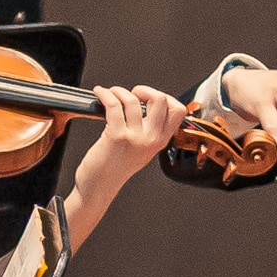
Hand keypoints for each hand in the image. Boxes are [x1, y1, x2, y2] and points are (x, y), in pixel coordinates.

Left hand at [65, 84, 187, 241]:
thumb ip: (149, 131)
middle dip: (144, 90)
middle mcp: (151, 139)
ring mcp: (135, 138)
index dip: (164, 97)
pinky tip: (100, 94)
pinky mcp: (116, 136)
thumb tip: (144, 104)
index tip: (149, 98)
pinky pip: (113, 105)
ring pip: (133, 100)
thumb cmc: (115, 168)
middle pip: (161, 99)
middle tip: (132, 94)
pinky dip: (105, 94)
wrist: (99, 187)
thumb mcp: (142, 150)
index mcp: (160, 141)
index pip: (178, 111)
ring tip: (110, 94)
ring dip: (118, 91)